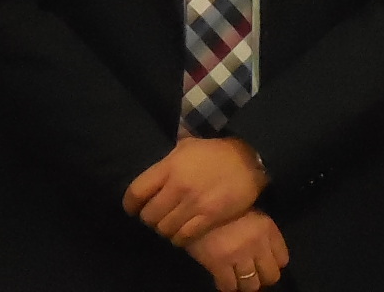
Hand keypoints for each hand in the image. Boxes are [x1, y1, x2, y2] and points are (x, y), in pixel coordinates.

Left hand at [123, 136, 267, 244]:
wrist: (252, 159)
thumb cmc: (217, 152)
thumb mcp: (189, 146)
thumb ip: (168, 158)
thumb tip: (154, 169)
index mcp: (170, 166)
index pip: (135, 193)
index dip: (131, 204)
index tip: (135, 208)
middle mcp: (178, 186)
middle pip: (148, 216)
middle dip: (151, 218)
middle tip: (160, 215)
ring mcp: (194, 203)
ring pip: (164, 229)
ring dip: (166, 229)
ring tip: (173, 224)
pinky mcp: (209, 217)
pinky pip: (182, 237)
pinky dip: (180, 238)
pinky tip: (184, 231)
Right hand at [186, 209, 288, 291]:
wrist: (198, 207)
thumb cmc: (228, 210)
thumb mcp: (254, 215)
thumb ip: (263, 234)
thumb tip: (268, 253)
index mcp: (268, 229)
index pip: (283, 259)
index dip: (274, 264)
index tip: (265, 264)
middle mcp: (257, 243)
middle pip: (271, 276)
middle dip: (263, 278)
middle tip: (253, 275)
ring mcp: (239, 255)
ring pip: (251, 285)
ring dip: (245, 284)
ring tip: (239, 279)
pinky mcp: (218, 264)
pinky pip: (229, 286)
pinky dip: (228, 286)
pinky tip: (224, 279)